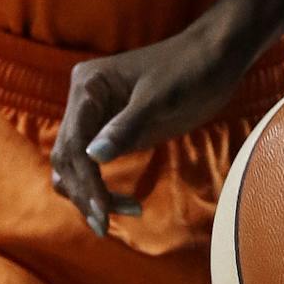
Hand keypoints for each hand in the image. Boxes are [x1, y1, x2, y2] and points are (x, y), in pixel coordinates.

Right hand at [51, 18, 273, 236]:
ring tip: (125, 212)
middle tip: (107, 224)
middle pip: (67, 159)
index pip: (73, 144)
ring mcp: (97, 119)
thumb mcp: (160, 98)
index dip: (84, 181)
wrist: (215, 58)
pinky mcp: (114, 132)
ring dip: (90, 195)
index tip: (101, 213)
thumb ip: (126, 127)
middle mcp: (85, 103)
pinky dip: (102, 188)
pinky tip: (127, 204)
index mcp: (88, 86)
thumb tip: (93, 156)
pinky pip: (95, 167)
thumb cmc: (189, 69)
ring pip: (75, 167)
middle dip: (85, 193)